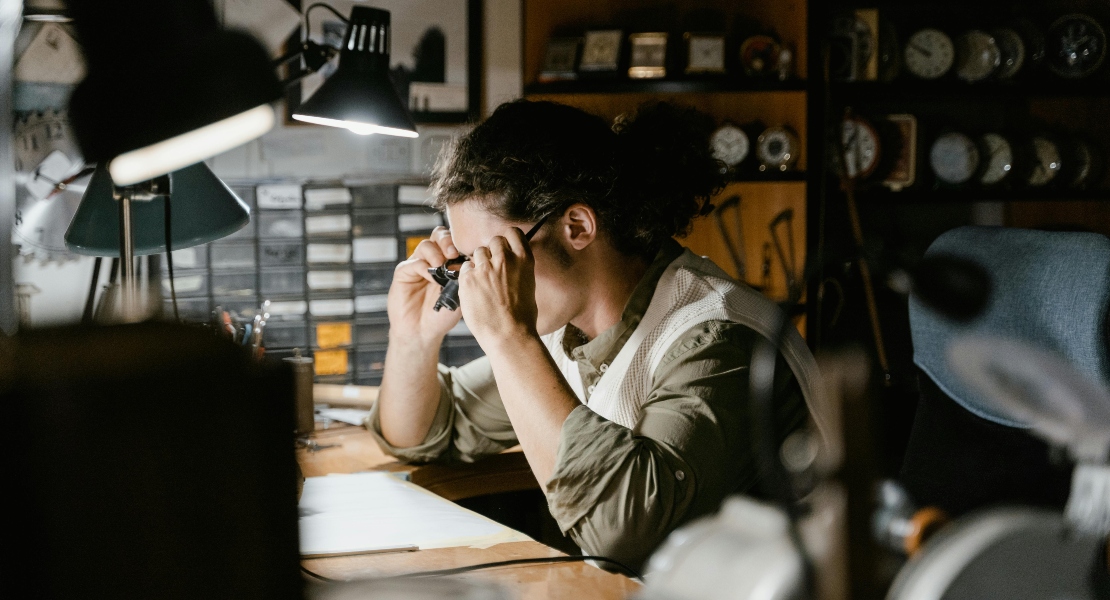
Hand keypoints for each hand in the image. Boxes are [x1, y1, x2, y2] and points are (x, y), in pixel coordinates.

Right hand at [387, 226, 463, 344]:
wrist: (423, 332)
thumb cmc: (443, 315)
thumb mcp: (460, 294)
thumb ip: (465, 276)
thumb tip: (476, 259)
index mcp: (448, 262)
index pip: (454, 242)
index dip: (461, 243)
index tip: (468, 253)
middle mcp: (432, 259)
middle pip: (439, 236)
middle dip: (447, 241)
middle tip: (453, 253)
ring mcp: (418, 264)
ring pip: (426, 245)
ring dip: (435, 252)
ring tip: (441, 265)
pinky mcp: (403, 273)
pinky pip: (413, 262)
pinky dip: (423, 267)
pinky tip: (431, 278)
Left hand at [458, 228, 538, 349]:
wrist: (509, 336)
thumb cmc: (523, 318)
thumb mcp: (529, 286)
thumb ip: (519, 270)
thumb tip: (512, 265)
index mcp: (524, 260)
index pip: (513, 233)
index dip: (507, 239)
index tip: (505, 247)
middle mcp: (505, 259)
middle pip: (494, 241)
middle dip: (492, 252)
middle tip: (492, 269)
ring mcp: (485, 268)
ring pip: (477, 253)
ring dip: (479, 263)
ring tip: (483, 283)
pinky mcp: (468, 279)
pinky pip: (464, 269)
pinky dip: (467, 277)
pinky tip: (473, 291)